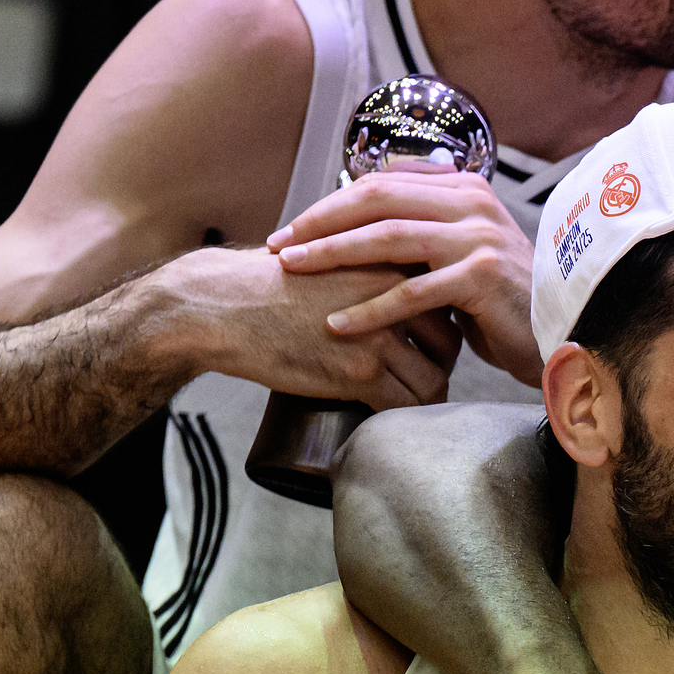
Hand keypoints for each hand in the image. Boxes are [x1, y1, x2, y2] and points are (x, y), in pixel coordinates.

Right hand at [172, 244, 463, 409]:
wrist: (223, 306)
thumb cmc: (267, 283)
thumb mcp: (327, 255)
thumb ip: (365, 267)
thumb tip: (392, 286)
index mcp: (387, 261)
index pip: (442, 298)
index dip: (443, 324)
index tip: (431, 341)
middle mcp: (392, 295)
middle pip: (449, 342)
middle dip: (442, 364)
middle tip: (426, 376)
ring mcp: (379, 335)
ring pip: (433, 380)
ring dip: (427, 396)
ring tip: (411, 403)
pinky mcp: (360, 373)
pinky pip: (405, 406)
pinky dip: (404, 417)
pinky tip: (394, 418)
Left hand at [273, 168, 541, 387]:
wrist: (558, 334)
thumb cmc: (502, 302)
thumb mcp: (460, 254)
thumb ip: (422, 231)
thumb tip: (362, 220)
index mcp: (462, 188)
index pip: (381, 183)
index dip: (329, 203)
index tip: (292, 230)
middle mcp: (471, 202)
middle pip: (377, 200)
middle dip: (320, 222)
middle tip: (280, 246)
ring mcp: (479, 237)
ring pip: (388, 238)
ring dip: (333, 255)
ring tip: (294, 272)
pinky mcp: (482, 278)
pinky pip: (413, 293)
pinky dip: (370, 310)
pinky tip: (337, 325)